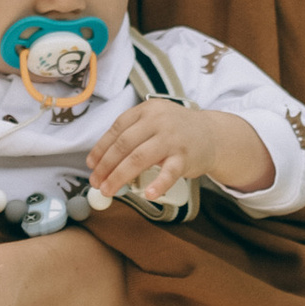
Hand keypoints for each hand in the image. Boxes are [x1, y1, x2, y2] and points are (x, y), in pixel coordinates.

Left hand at [86, 102, 272, 206]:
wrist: (212, 135)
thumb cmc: (176, 131)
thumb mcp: (155, 121)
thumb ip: (133, 134)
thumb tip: (102, 161)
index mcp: (147, 110)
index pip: (118, 129)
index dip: (101, 148)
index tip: (91, 164)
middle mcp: (158, 120)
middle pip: (124, 145)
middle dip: (106, 165)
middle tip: (96, 182)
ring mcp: (172, 139)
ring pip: (139, 158)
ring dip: (119, 176)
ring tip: (108, 190)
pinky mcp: (185, 157)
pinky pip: (169, 173)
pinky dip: (157, 184)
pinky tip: (147, 195)